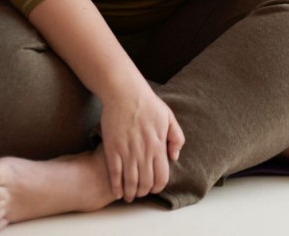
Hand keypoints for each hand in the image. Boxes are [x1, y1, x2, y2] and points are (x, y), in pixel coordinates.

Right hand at [98, 79, 185, 201]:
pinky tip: (116, 192)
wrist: (124, 92)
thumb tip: (174, 157)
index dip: (158, 187)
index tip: (154, 188)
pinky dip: (116, 186)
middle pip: (146, 183)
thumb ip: (176, 137)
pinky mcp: (112, 148)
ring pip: (130, 182)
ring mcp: (127, 151)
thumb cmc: (148, 103)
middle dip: (143, 192)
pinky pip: (114, 174)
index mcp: (159, 145)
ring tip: (128, 196)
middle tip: (140, 193)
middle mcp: (144, 152)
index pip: (162, 176)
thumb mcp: (169, 117)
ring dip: (130, 193)